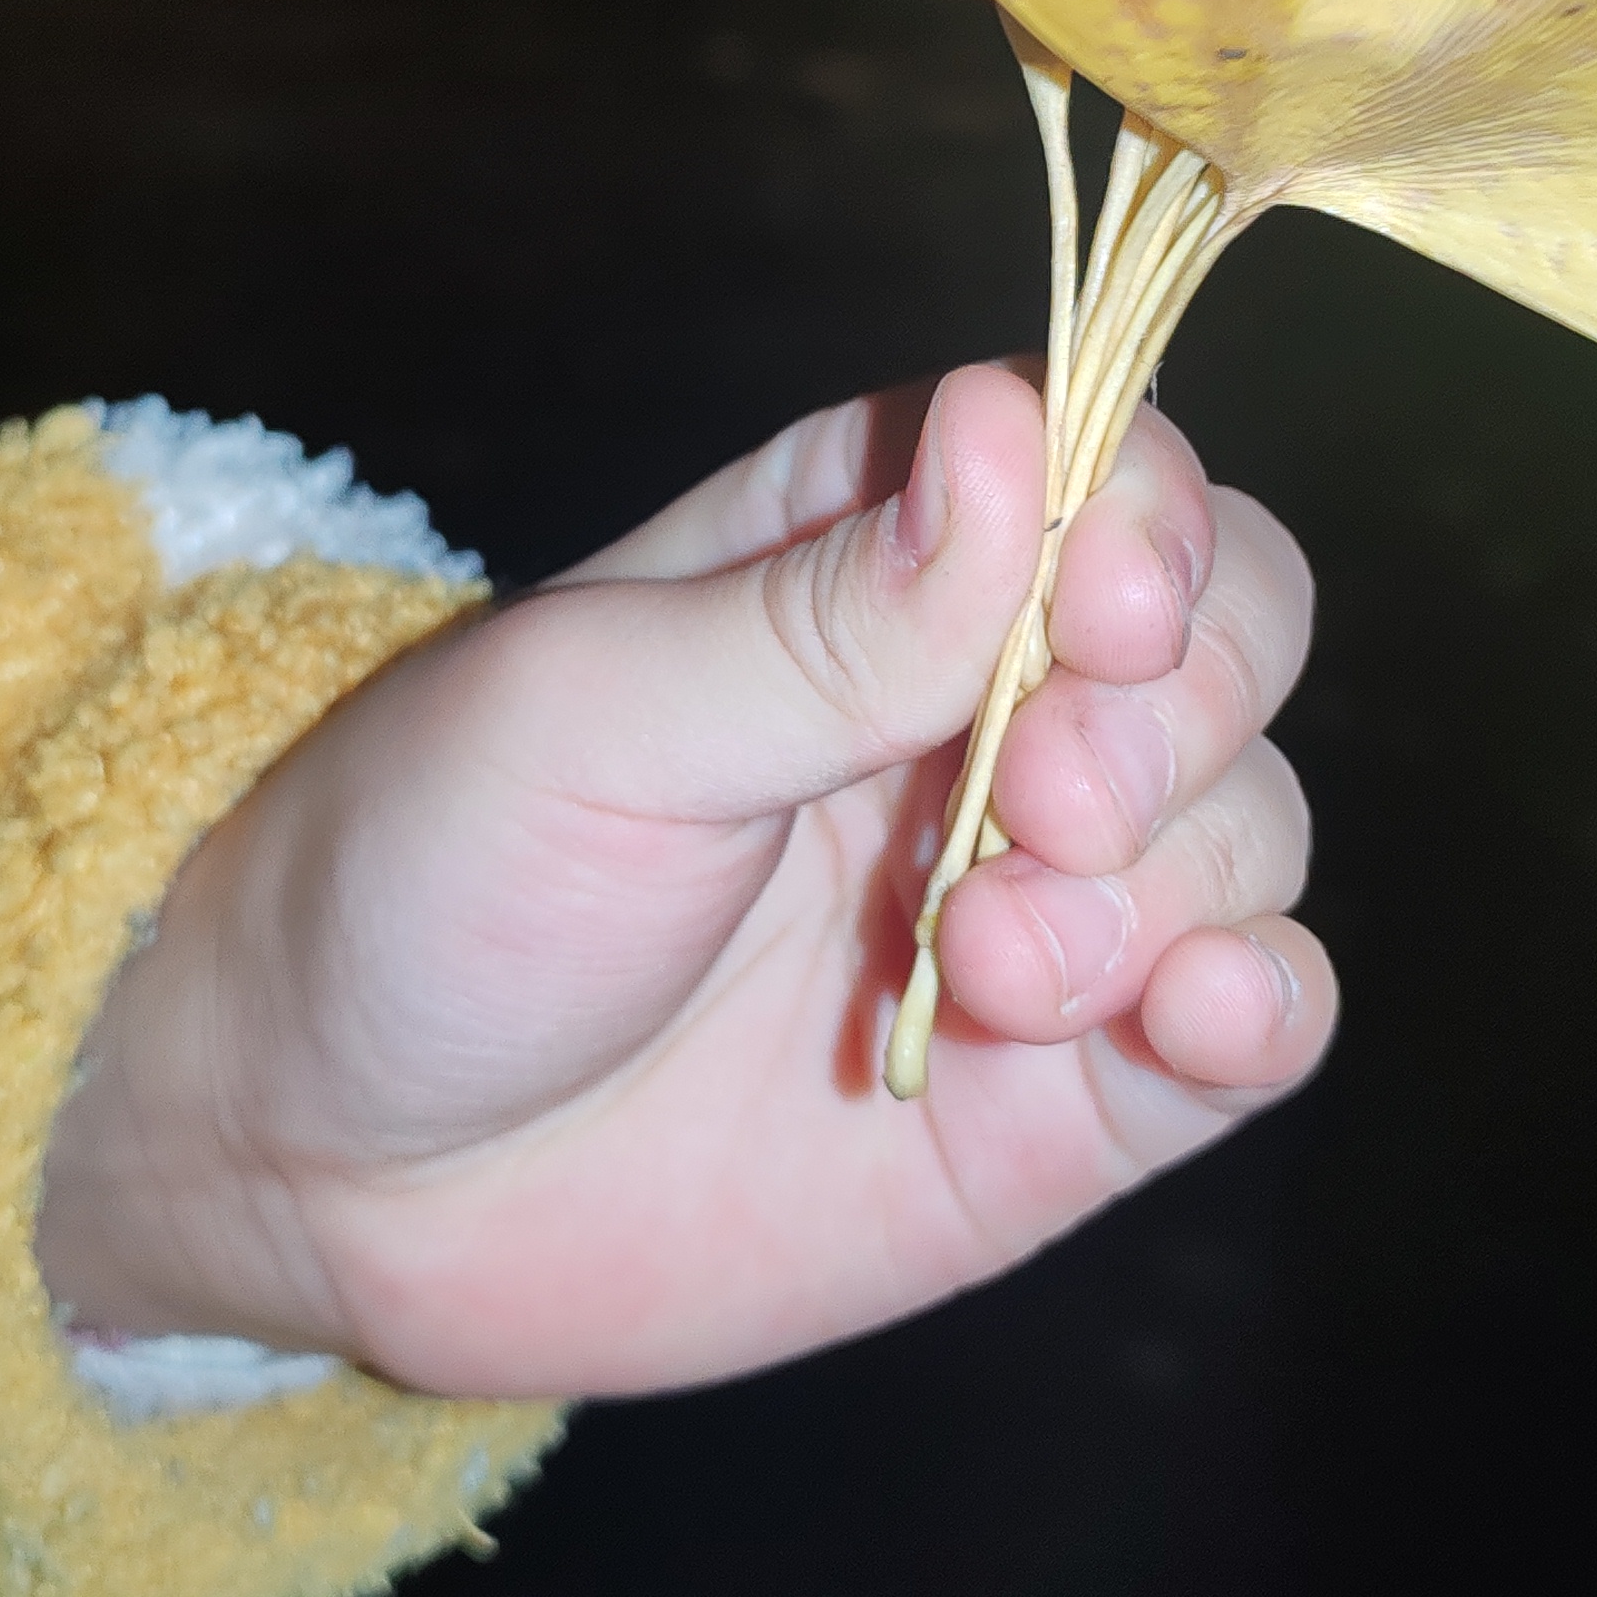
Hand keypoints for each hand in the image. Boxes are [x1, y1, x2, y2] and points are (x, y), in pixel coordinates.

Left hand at [34, 362, 1333, 1398]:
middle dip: (1175, 712)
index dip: (1149, 521)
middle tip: (1039, 805)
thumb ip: (819, 615)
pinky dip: (1272, 1001)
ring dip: (1174, 877)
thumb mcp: (586, 717)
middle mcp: (985, 707)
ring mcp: (1040, 899)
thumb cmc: (422, 876)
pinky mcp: (1070, 1089)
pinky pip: (1260, 1017)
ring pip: (1251, 821)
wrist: (323, 1168)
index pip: (1110, 464)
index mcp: (869, 553)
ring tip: (992, 957)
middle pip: (1230, 632)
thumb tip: (1016, 428)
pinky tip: (1197, 1014)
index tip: (1096, 614)